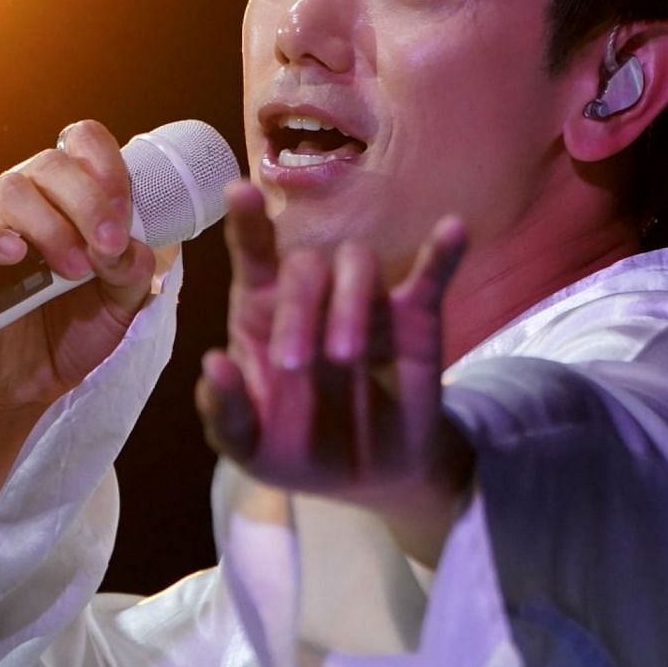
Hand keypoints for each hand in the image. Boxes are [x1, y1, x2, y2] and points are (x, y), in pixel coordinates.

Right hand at [0, 120, 158, 415]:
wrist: (40, 379)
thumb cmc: (79, 327)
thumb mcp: (124, 303)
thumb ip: (134, 271)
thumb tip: (128, 249)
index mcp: (74, 195)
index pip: (84, 144)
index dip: (107, 167)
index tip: (125, 215)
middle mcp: (32, 198)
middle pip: (50, 164)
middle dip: (87, 202)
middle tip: (108, 247)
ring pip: (8, 190)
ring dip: (47, 226)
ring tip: (72, 270)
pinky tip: (13, 257)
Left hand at [195, 182, 473, 563]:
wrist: (363, 476)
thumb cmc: (293, 446)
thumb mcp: (246, 446)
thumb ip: (225, 411)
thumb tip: (214, 362)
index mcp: (263, 312)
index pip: (253, 253)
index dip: (248, 222)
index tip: (239, 191)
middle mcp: (313, 295)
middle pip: (304, 264)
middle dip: (296, 309)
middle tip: (295, 365)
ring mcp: (366, 301)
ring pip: (358, 262)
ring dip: (348, 301)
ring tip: (343, 355)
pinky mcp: (414, 319)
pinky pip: (431, 275)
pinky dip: (443, 252)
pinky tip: (453, 228)